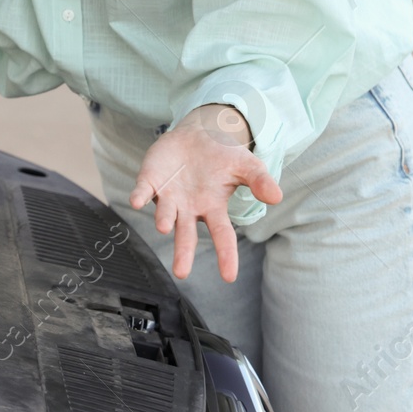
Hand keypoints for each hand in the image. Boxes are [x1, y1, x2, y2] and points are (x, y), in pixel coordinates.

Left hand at [128, 103, 282, 282]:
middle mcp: (189, 207)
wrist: (199, 134)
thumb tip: (276, 197)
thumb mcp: (248, 166)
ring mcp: (169, 195)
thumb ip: (260, 181)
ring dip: (163, 219)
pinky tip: (136, 202)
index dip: (226, 255)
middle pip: (186, 234)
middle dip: (183, 252)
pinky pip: (144, 190)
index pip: (222, 235)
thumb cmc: (224, 156)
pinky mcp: (151, 180)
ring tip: (164, 227)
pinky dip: (140, 196)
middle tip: (181, 273)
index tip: (229, 277)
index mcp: (213, 208)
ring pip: (165, 213)